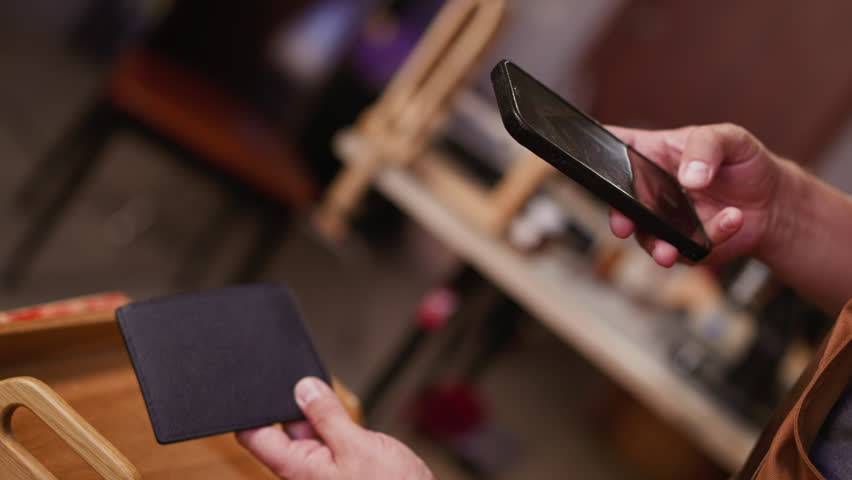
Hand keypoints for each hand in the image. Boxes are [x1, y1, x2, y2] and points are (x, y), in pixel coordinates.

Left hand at [236, 377, 434, 479]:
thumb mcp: (358, 445)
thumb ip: (328, 416)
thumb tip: (303, 389)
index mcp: (298, 470)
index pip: (255, 437)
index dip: (251, 410)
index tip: (258, 385)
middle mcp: (304, 472)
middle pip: (282, 430)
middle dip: (292, 403)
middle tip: (309, 382)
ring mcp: (321, 471)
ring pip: (306, 433)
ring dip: (316, 413)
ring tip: (331, 399)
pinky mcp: (339, 468)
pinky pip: (325, 440)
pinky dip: (331, 424)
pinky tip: (343, 417)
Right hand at [607, 123, 789, 266]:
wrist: (773, 204)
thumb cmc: (744, 164)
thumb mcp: (731, 138)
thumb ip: (707, 147)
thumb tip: (690, 177)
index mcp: (652, 154)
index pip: (615, 148)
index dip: (595, 153)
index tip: (588, 162)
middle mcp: (650, 189)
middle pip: (620, 201)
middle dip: (618, 216)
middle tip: (624, 224)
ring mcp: (663, 220)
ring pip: (645, 237)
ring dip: (656, 246)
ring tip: (669, 251)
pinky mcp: (682, 245)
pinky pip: (685, 250)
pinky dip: (711, 237)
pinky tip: (731, 219)